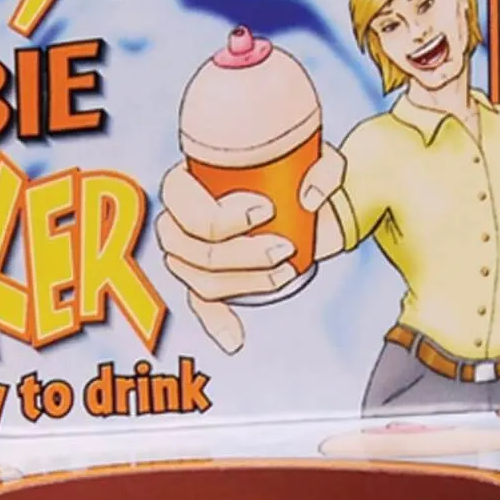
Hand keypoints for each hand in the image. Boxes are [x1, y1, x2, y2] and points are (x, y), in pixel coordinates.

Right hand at [155, 146, 345, 351]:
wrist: (298, 199)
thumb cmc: (294, 171)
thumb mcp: (316, 160)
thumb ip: (323, 169)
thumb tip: (307, 199)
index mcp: (184, 184)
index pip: (189, 210)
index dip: (224, 219)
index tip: (267, 210)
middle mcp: (176, 222)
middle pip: (195, 253)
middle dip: (242, 256)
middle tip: (284, 248)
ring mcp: (187, 256)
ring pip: (203, 283)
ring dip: (246, 283)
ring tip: (285, 272)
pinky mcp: (207, 280)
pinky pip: (202, 306)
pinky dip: (218, 323)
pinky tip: (235, 339)